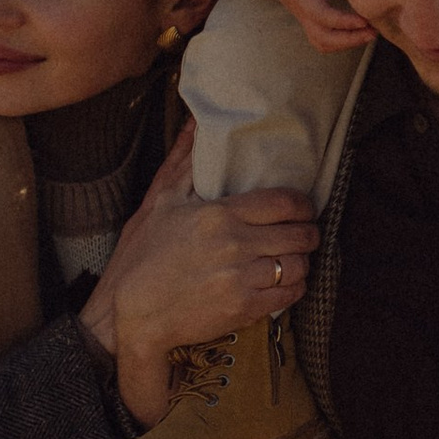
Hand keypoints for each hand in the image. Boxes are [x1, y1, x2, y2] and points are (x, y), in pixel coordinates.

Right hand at [79, 130, 318, 423]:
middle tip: (304, 233)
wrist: (129, 316)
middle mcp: (235, 244)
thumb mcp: (158, 203)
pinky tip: (283, 283)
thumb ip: (183, 162)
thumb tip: (195, 123)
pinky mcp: (244, 308)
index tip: (304, 208)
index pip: (284, 202)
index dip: (303, 205)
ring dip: (301, 261)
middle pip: (300, 234)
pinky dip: (293, 288)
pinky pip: (290, 295)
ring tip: (293, 258)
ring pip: (299, 265)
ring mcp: (242, 278)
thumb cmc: (141, 257)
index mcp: (218, 214)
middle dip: (309, 233)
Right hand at [244, 0, 373, 53]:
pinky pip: (319, 37)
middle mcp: (300, 8)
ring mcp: (301, 14)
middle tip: (374, 31)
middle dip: (349, 39)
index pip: (322, 15)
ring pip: (321, 42)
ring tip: (368, 33)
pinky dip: (337, 41)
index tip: (364, 20)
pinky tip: (355, 30)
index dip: (343, 21)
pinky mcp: (304, 14)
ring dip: (344, 43)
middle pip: (323, 38)